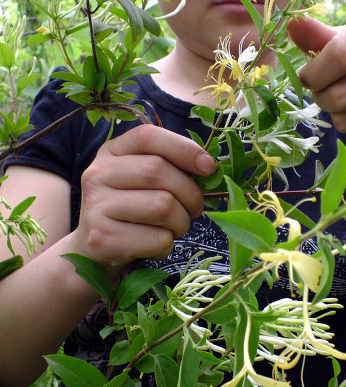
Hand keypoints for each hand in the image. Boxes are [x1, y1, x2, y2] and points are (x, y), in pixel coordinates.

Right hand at [71, 124, 215, 276]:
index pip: (148, 137)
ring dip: (182, 222)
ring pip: (162, 206)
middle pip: (158, 171)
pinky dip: (167, 245)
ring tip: (175, 227)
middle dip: (190, 193)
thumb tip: (208, 168)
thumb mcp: (143, 179)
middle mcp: (98, 174)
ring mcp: (96, 207)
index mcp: (111, 152)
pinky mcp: (102, 239)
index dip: (184, 149)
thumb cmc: (132, 209)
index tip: (208, 167)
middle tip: (195, 208)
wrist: (96, 249)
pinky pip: (157, 239)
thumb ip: (170, 166)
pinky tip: (155, 244)